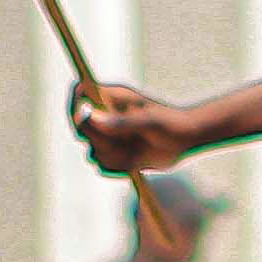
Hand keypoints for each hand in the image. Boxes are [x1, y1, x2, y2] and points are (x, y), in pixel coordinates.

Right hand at [69, 80, 194, 175]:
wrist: (186, 141)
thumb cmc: (172, 123)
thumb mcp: (149, 121)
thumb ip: (120, 121)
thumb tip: (89, 117)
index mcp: (111, 98)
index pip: (80, 93)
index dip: (75, 105)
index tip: (84, 118)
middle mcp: (105, 116)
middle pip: (81, 129)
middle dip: (100, 140)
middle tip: (127, 140)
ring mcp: (108, 136)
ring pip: (93, 152)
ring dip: (114, 157)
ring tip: (136, 150)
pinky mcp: (114, 154)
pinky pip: (102, 166)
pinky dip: (118, 168)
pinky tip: (136, 161)